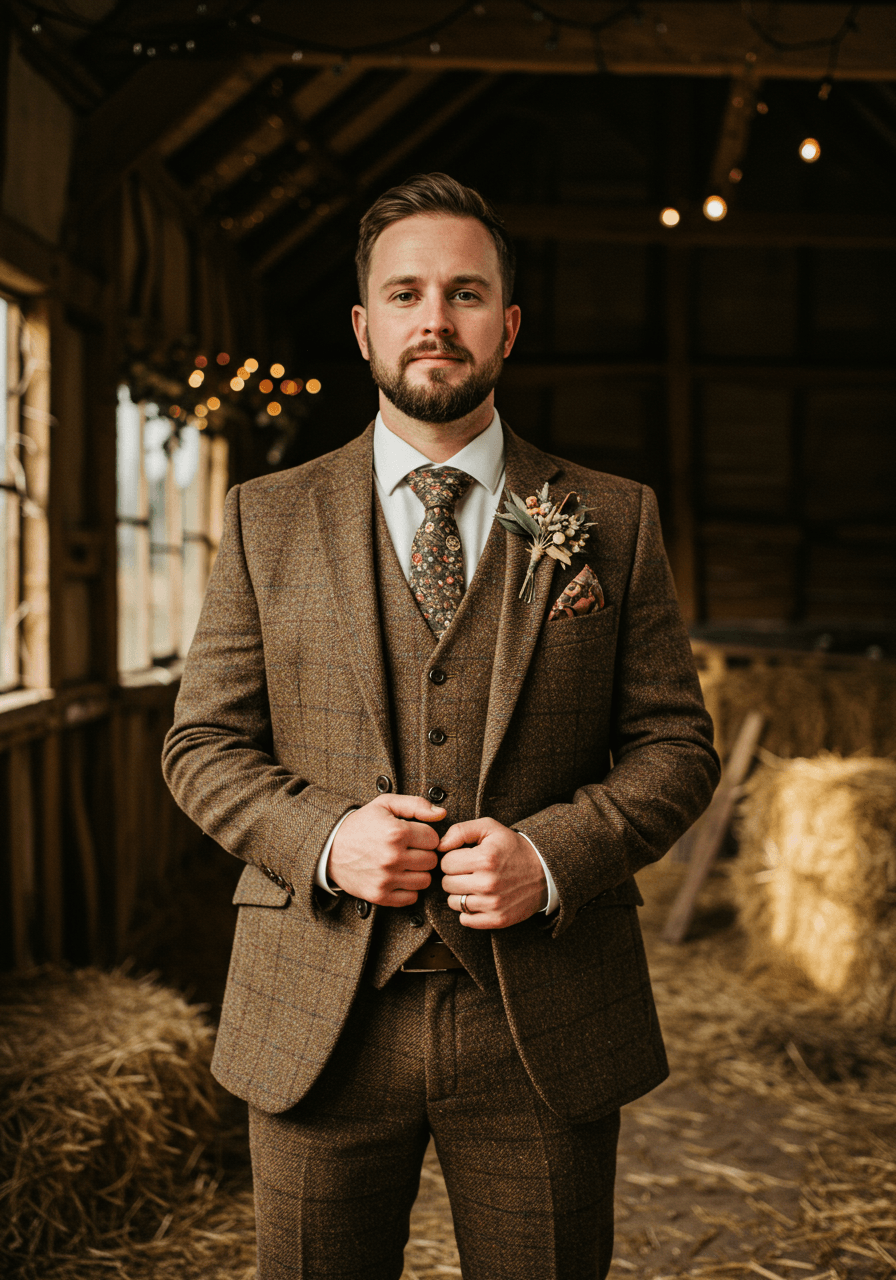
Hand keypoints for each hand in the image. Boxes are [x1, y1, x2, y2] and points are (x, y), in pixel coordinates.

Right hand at [328, 794, 444, 905]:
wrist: (329, 848)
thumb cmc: (360, 825)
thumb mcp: (385, 804)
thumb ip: (416, 804)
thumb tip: (441, 814)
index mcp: (396, 832)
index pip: (434, 839)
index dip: (426, 836)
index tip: (415, 836)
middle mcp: (392, 857)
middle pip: (432, 861)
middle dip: (423, 854)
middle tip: (410, 849)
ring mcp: (386, 878)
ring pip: (425, 881)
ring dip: (418, 872)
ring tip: (405, 863)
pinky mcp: (380, 895)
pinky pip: (411, 898)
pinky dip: (408, 889)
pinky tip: (399, 877)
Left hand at [439, 818, 548, 929]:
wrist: (544, 871)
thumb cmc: (513, 848)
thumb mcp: (490, 828)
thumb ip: (461, 830)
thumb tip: (440, 846)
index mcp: (485, 859)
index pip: (446, 863)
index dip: (453, 858)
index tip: (464, 858)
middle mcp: (488, 883)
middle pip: (447, 884)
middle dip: (455, 876)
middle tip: (469, 871)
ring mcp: (493, 904)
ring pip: (453, 903)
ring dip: (460, 894)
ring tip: (474, 884)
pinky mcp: (498, 919)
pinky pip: (465, 920)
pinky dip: (468, 911)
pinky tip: (479, 899)